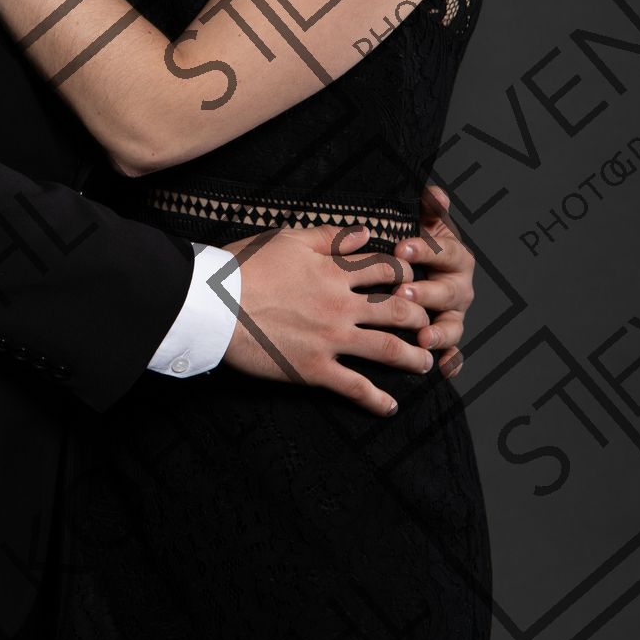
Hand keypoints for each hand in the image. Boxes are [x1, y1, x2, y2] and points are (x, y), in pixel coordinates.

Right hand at [219, 222, 433, 416]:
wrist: (212, 304)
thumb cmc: (243, 266)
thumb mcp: (287, 239)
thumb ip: (330, 236)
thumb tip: (366, 232)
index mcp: (334, 271)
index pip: (386, 268)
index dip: (407, 273)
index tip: (413, 281)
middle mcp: (340, 305)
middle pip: (398, 310)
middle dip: (421, 317)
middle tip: (428, 325)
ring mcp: (330, 339)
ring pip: (388, 349)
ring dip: (413, 358)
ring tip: (425, 363)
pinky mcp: (313, 369)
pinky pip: (354, 387)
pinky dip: (376, 400)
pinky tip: (390, 407)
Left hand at [392, 186, 472, 378]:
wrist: (413, 274)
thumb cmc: (413, 248)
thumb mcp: (420, 225)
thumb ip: (429, 210)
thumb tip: (435, 193)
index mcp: (455, 257)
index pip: (446, 251)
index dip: (426, 250)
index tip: (401, 248)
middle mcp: (459, 287)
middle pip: (449, 291)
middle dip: (426, 293)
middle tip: (402, 293)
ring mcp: (454, 315)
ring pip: (452, 325)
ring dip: (439, 332)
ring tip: (422, 337)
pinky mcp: (447, 339)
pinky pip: (453, 353)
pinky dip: (450, 362)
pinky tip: (442, 369)